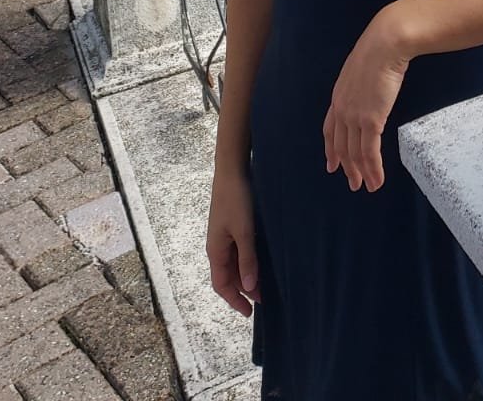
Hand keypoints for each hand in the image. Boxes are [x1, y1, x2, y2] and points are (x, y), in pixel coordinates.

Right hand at [206, 166, 258, 316]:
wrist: (232, 170)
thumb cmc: (236, 199)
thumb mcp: (244, 231)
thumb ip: (247, 258)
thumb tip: (249, 287)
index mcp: (216, 251)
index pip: (222, 285)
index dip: (234, 300)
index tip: (250, 312)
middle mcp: (218, 246)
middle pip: (229, 276)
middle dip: (244, 290)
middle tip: (265, 299)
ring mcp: (225, 236)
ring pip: (235, 263)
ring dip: (247, 275)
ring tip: (266, 283)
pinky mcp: (233, 226)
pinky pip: (239, 250)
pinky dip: (249, 260)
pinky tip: (263, 260)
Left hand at [323, 7, 411, 193]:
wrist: (385, 44)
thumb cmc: (379, 49)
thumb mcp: (362, 68)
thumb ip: (362, 83)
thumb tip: (371, 86)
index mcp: (338, 96)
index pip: (330, 130)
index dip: (331, 150)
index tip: (332, 165)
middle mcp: (342, 109)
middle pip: (341, 146)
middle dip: (347, 167)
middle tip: (353, 183)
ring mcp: (355, 116)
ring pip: (355, 153)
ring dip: (362, 173)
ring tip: (369, 187)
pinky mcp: (371, 120)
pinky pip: (370, 152)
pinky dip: (374, 169)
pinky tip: (378, 179)